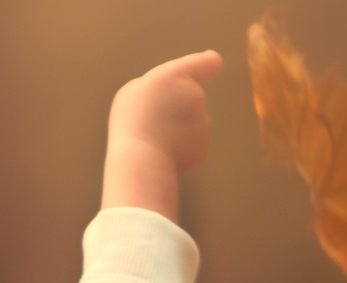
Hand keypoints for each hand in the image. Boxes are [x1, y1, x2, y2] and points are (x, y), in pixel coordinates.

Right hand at [103, 49, 222, 219]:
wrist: (144, 157)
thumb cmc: (133, 121)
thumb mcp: (134, 92)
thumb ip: (157, 88)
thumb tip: (172, 99)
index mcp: (177, 76)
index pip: (203, 64)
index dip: (208, 62)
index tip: (213, 61)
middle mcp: (195, 95)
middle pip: (186, 97)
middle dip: (173, 106)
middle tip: (150, 118)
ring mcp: (202, 122)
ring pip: (187, 122)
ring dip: (173, 128)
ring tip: (153, 136)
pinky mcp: (202, 146)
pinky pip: (188, 143)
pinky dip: (177, 147)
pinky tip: (161, 151)